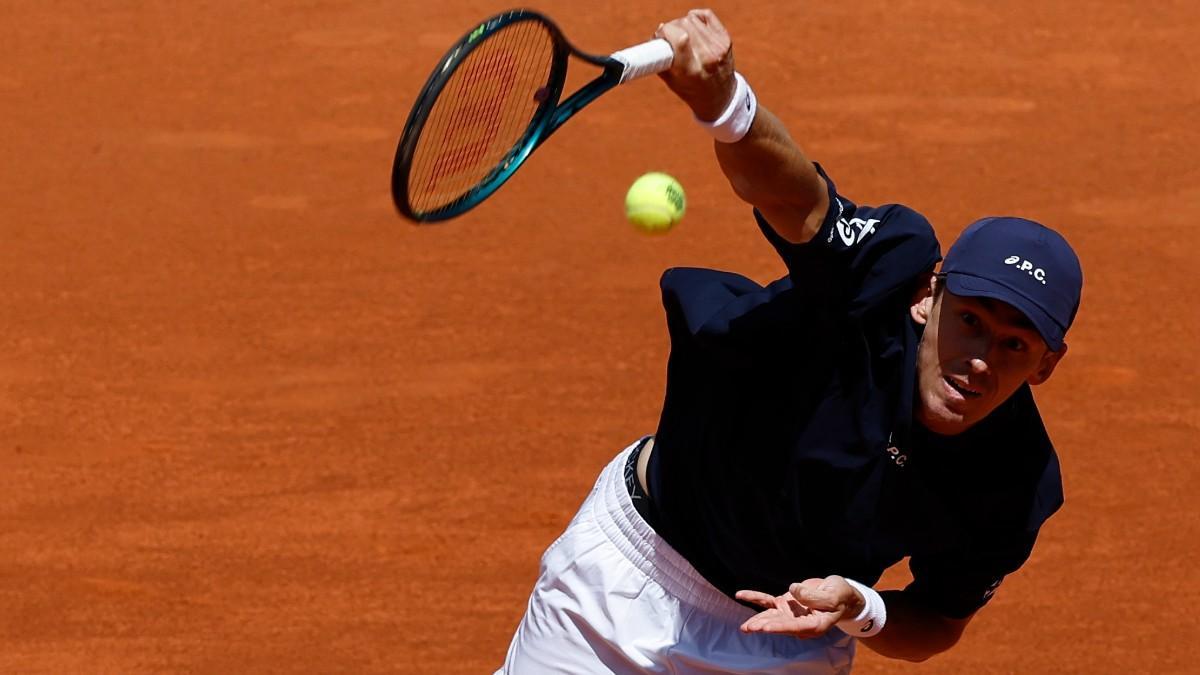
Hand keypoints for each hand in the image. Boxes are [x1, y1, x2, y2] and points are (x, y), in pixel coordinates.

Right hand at [654, 9, 735, 120]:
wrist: (720, 98)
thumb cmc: (690, 90)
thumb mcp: (671, 81)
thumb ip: (660, 59)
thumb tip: (659, 32)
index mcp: (691, 71)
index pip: (680, 39)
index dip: (665, 32)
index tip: (659, 37)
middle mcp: (708, 58)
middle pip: (684, 24)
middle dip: (671, 28)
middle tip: (668, 38)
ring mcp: (719, 47)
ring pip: (692, 19)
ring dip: (682, 24)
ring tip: (681, 37)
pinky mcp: (725, 39)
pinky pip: (705, 15)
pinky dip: (696, 18)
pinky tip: (693, 29)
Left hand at [736, 575, 863, 638]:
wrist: (839, 593)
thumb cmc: (840, 595)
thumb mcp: (833, 594)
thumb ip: (814, 596)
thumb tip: (793, 590)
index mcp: (815, 625)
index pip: (795, 627)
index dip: (779, 627)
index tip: (765, 628)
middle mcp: (800, 623)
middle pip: (780, 625)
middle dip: (764, 626)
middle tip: (749, 628)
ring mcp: (791, 614)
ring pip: (771, 617)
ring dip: (757, 620)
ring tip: (744, 628)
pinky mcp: (785, 604)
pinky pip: (767, 602)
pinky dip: (754, 597)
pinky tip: (740, 595)